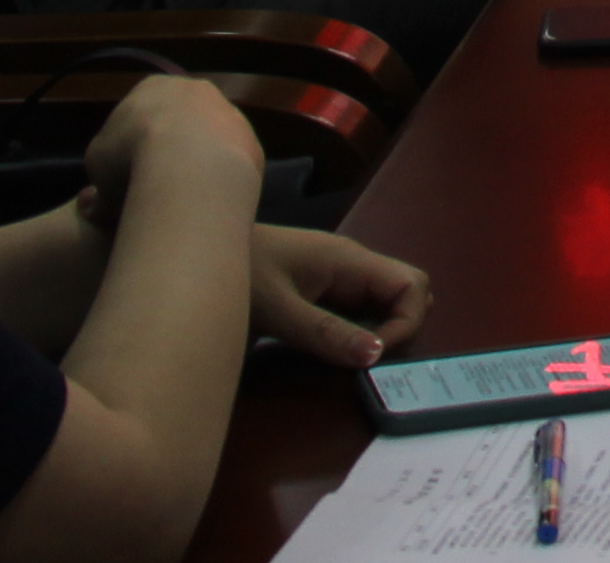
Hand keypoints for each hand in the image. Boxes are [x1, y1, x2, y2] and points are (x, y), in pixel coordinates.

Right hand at [73, 70, 258, 224]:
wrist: (190, 166)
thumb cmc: (131, 157)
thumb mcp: (97, 167)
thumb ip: (99, 179)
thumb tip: (95, 205)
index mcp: (153, 87)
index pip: (141, 112)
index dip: (131, 144)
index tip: (126, 173)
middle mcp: (195, 90)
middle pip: (179, 123)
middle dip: (168, 151)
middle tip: (155, 186)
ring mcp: (228, 113)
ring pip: (209, 141)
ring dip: (198, 164)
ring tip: (183, 199)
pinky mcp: (250, 141)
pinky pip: (230, 163)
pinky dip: (219, 179)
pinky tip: (207, 201)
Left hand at [247, 226, 436, 368]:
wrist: (197, 249)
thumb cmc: (238, 272)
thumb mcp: (278, 309)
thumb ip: (326, 333)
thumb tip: (376, 356)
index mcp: (349, 260)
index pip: (412, 285)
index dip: (406, 324)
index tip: (373, 358)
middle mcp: (352, 265)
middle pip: (404, 293)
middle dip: (399, 330)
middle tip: (363, 362)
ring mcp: (338, 276)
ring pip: (384, 304)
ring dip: (377, 334)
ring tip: (346, 360)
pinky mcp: (322, 290)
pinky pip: (359, 310)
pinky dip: (357, 333)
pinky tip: (331, 351)